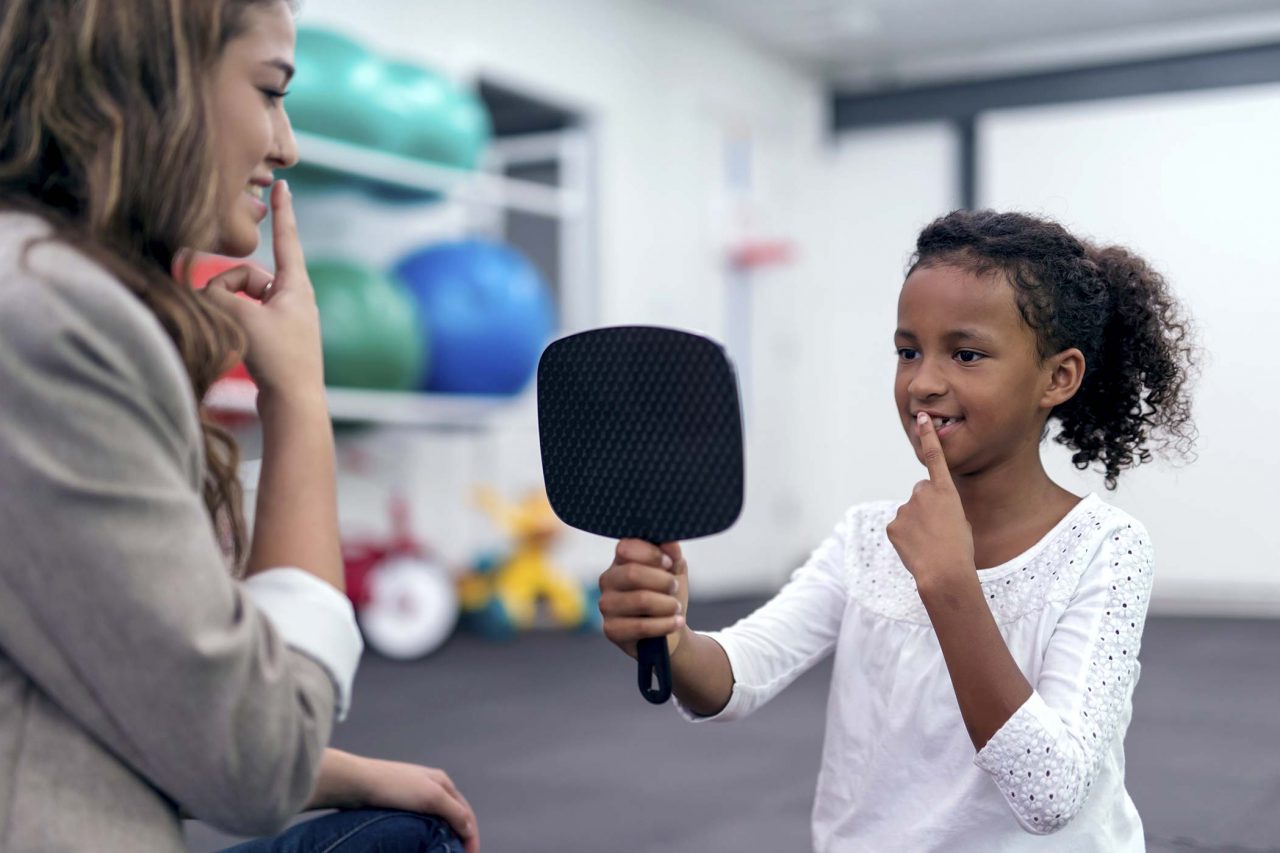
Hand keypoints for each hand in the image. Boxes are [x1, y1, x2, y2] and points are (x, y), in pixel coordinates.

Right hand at [201, 180, 324, 398]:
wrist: (294, 403)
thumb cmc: (277, 359)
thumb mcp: (241, 318)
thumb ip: (215, 295)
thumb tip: (201, 291)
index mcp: (296, 286)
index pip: (287, 238)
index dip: (282, 211)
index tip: (284, 184)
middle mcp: (295, 298)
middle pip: (248, 276)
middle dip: (227, 290)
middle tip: (223, 313)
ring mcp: (286, 318)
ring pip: (242, 299)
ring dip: (227, 311)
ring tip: (234, 336)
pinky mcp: (275, 337)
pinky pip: (245, 317)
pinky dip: (233, 325)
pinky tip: (237, 345)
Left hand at [353, 756, 479, 852]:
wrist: (358, 783)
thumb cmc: (395, 787)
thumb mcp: (431, 797)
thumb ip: (454, 812)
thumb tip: (469, 829)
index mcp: (443, 783)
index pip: (466, 813)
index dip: (471, 836)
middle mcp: (432, 787)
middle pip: (454, 815)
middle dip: (460, 836)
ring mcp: (415, 794)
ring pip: (437, 819)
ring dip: (444, 836)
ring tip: (443, 852)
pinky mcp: (400, 803)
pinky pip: (422, 821)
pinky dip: (429, 834)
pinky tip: (423, 842)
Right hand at [599, 540, 687, 656]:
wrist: (670, 628)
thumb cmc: (668, 594)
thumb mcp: (674, 570)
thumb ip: (672, 554)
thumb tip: (670, 542)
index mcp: (620, 561)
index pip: (626, 548)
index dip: (651, 554)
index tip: (669, 563)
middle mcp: (608, 580)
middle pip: (633, 573)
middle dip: (662, 581)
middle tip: (674, 588)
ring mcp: (606, 605)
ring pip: (640, 600)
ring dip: (667, 604)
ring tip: (676, 608)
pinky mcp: (611, 630)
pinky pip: (641, 626)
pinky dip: (665, 624)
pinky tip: (676, 622)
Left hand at [886, 412, 975, 589]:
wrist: (945, 573)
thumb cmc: (960, 550)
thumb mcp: (960, 521)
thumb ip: (943, 506)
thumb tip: (928, 508)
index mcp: (946, 491)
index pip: (935, 458)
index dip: (928, 437)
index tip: (921, 418)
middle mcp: (922, 494)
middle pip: (921, 494)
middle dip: (926, 507)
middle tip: (938, 529)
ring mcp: (905, 508)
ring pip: (910, 513)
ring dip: (917, 525)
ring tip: (930, 543)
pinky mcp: (893, 524)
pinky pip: (900, 528)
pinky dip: (906, 538)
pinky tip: (916, 549)